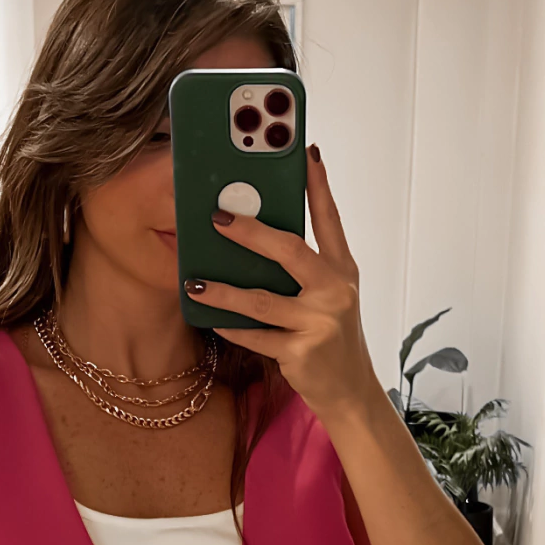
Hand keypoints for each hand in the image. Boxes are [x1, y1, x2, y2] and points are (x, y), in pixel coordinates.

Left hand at [187, 146, 379, 421]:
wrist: (350, 391)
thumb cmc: (331, 336)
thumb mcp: (329, 296)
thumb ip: (303, 268)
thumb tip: (255, 237)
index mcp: (342, 270)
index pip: (329, 220)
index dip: (318, 186)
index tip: (305, 153)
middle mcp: (335, 292)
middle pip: (289, 251)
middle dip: (251, 232)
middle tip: (217, 218)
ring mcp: (319, 323)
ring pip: (261, 300)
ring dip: (222, 291)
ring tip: (194, 280)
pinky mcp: (301, 353)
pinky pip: (255, 335)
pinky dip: (230, 326)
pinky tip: (209, 317)